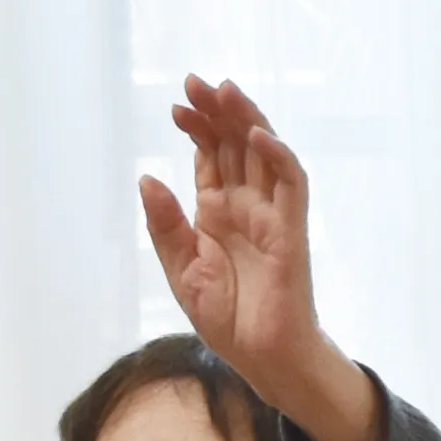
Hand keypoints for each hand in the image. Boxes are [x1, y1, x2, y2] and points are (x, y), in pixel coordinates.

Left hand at [138, 76, 376, 440]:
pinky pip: (291, 185)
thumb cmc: (226, 319)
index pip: (210, 156)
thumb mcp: (180, 269)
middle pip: (235, 144)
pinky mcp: (292, 230)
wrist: (260, 357)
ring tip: (225, 92)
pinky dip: (278, 157)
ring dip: (247, 120)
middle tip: (196, 83)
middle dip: (218, 111)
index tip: (176, 107)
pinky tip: (257, 135)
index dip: (196, 128)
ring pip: (264, 154)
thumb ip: (165, 225)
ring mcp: (271, 215)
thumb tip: (147, 177)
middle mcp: (245, 206)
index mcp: (217, 212)